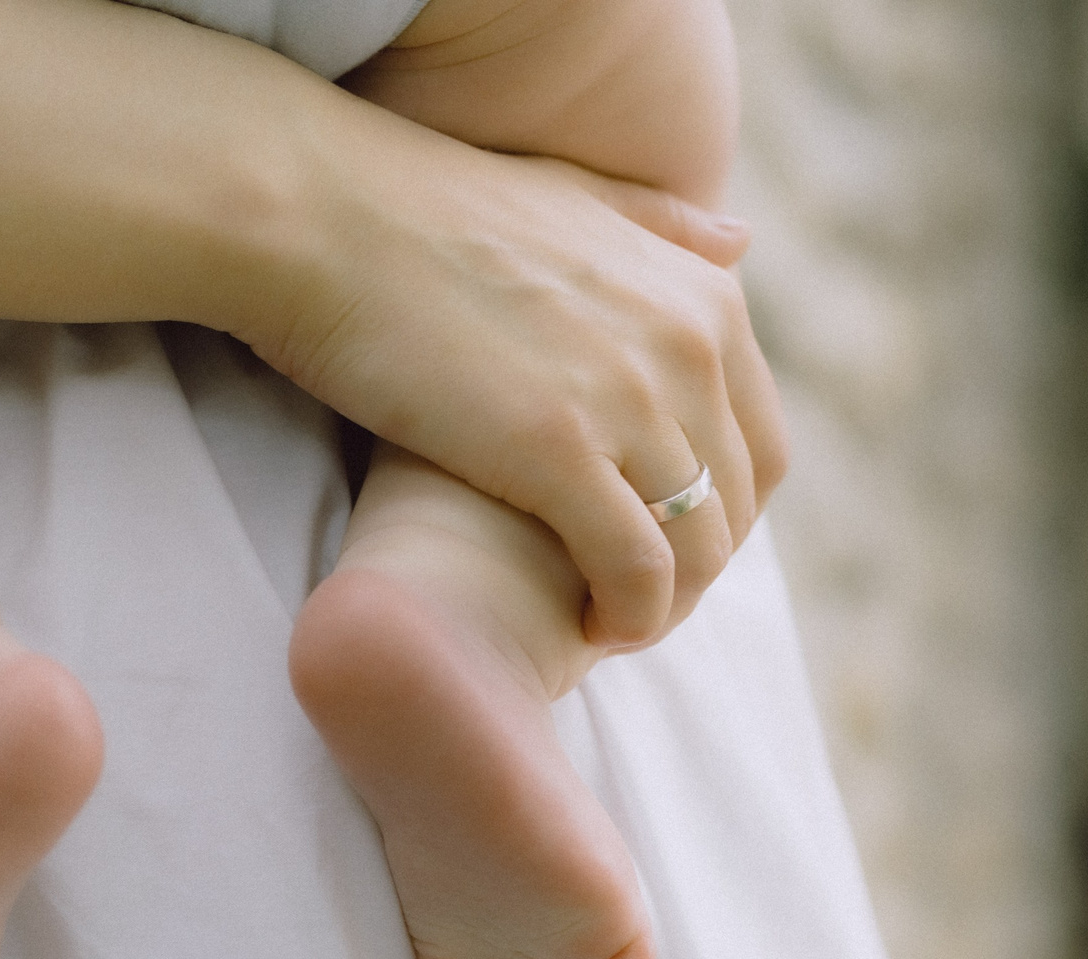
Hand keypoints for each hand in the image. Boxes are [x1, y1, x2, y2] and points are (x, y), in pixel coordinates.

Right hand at [252, 121, 787, 650]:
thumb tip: (742, 242)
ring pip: (697, 551)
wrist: (328, 221)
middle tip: (629, 602)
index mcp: (702, 298)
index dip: (721, 519)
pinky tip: (587, 628)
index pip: (759, 449)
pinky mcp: (561, 454)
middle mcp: (688, 348)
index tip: (662, 551)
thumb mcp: (574, 199)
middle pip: (735, 510)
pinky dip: (627, 615)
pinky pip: (636, 570)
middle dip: (692, 574)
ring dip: (663, 607)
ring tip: (609, 622)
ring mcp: (630, 401)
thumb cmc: (429, 214)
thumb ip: (662, 227)